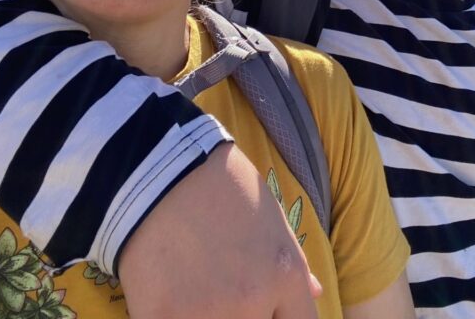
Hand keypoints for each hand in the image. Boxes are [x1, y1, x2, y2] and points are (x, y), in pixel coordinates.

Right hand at [118, 143, 321, 317]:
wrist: (159, 169)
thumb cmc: (222, 186)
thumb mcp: (272, 217)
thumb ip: (294, 265)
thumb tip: (315, 293)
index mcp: (285, 276)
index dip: (283, 318)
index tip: (268, 309)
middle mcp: (252, 303)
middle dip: (249, 315)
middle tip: (226, 288)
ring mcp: (205, 316)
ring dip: (212, 317)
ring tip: (197, 289)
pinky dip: (175, 315)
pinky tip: (169, 294)